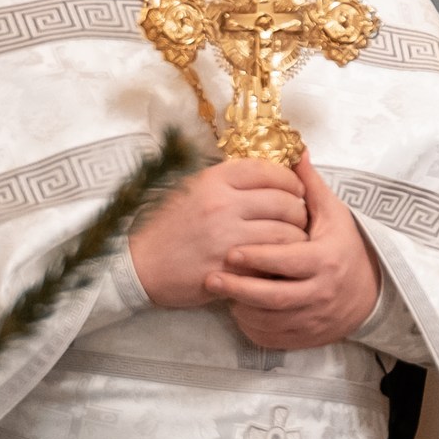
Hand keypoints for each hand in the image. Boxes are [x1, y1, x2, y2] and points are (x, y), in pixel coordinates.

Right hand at [129, 158, 308, 308]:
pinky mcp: (231, 268)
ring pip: (286, 232)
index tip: (294, 188)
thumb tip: (270, 174)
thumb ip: (227, 181)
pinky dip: (283, 260)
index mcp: (213, 180)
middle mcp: (223, 204)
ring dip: (297, 236)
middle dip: (299, 208)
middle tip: (298, 216)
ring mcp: (228, 237)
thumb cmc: (167, 226)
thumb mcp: (191, 189)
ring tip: (293, 239)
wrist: (139, 264)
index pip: (268, 170)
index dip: (289, 179)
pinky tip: (280, 260)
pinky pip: (273, 261)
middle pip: (284, 200)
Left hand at [207, 160, 381, 351]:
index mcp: (325, 260)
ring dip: (242, 308)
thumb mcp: (334, 215)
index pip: (287, 261)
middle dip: (239, 289)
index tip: (231, 252)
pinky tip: (239, 311)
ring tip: (222, 292)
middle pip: (274, 297)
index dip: (258, 258)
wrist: (370, 293)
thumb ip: (310, 187)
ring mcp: (314, 318)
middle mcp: (321, 293)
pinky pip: (272, 337)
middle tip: (212, 278)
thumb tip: (296, 151)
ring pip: (270, 320)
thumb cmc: (344, 248)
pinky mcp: (307, 337)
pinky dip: (252, 327)